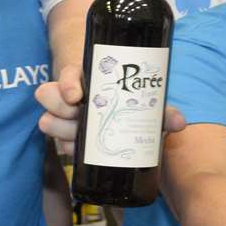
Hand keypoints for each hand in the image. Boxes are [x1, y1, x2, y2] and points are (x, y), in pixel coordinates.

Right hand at [35, 63, 185, 143]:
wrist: (125, 118)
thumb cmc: (131, 102)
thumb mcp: (145, 102)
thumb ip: (161, 111)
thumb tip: (179, 122)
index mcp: (87, 78)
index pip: (67, 74)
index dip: (66, 83)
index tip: (77, 96)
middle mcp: (71, 96)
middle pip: (47, 94)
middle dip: (60, 108)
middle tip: (77, 116)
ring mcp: (65, 118)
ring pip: (47, 121)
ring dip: (61, 131)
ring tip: (78, 137)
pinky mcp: (67, 139)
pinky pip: (59, 145)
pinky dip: (69, 149)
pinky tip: (80, 152)